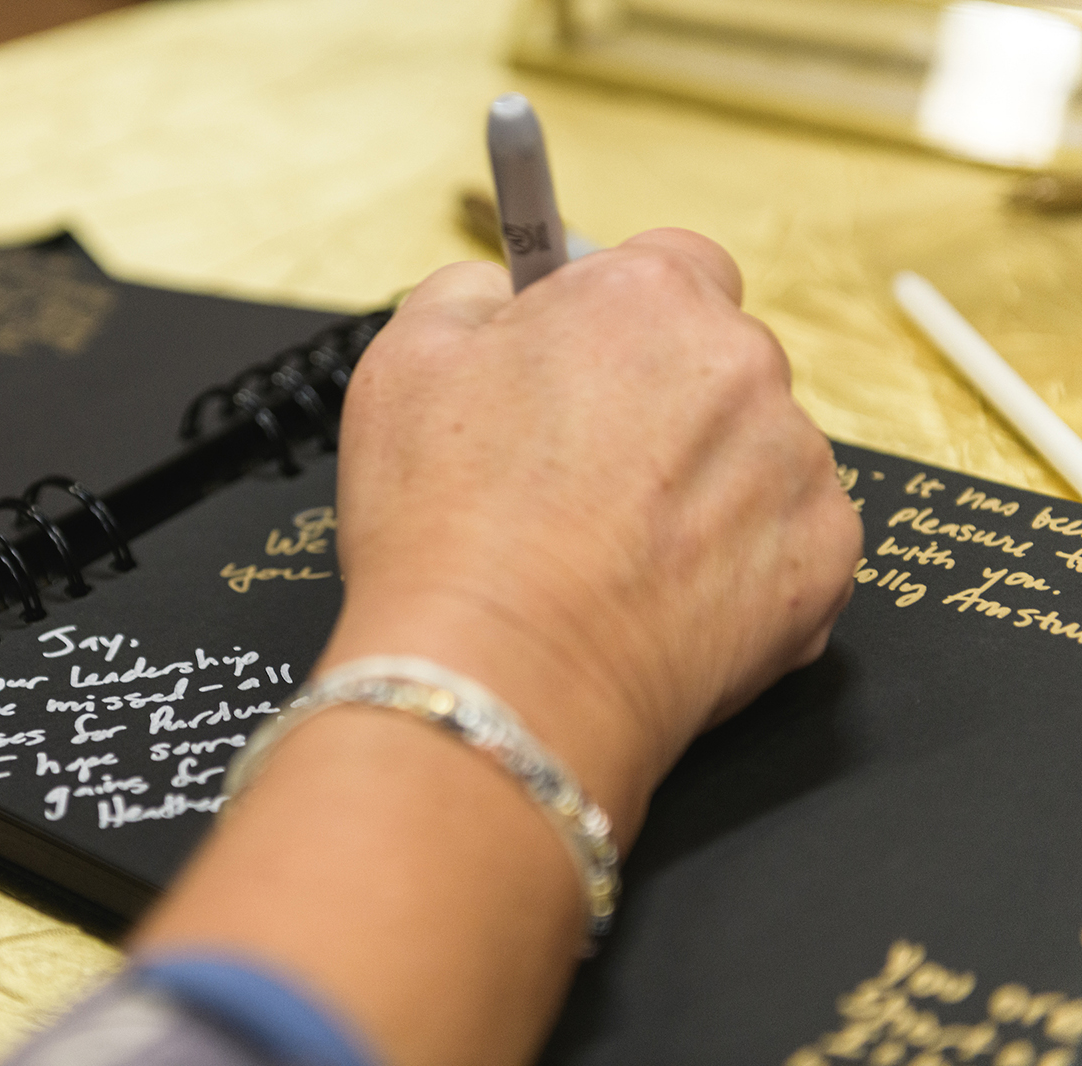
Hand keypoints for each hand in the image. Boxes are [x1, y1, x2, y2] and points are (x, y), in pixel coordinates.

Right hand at [324, 228, 862, 832]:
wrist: (500, 679)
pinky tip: (658, 594)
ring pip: (755, 452)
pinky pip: (787, 540)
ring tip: (614, 550)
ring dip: (704, 482)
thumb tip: (497, 291)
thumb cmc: (447, 528)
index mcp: (647, 297)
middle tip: (582, 476)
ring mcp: (796, 465)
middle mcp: (742, 364)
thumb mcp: (404, 363)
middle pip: (718, 361)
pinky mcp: (825, 562)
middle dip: (663, 403)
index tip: (588, 365)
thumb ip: (465, 293)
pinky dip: (738, 563)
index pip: (670, 265)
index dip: (619, 321)